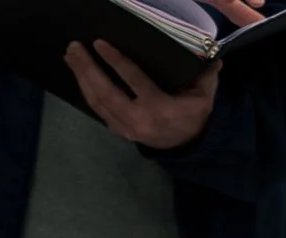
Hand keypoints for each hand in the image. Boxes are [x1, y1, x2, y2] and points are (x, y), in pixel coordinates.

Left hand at [64, 42, 220, 149]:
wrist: (187, 145)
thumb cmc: (194, 114)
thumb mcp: (204, 95)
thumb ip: (206, 76)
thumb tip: (214, 58)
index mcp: (159, 108)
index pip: (132, 80)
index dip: (115, 61)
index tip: (100, 44)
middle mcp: (138, 119)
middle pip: (105, 92)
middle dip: (87, 69)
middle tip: (74, 48)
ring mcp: (126, 128)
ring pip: (97, 102)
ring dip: (81, 78)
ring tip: (71, 57)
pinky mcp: (119, 131)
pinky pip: (98, 110)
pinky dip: (86, 92)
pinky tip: (79, 75)